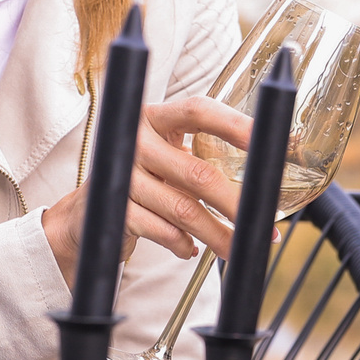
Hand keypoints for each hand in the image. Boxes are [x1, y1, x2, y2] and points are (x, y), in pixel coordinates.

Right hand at [41, 96, 253, 283]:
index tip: (271, 142)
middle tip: (261, 222)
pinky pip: (162, 231)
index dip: (234, 124)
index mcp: (153, 118)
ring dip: (217, 234)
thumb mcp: (167, 155)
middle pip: (198, 172)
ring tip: (237, 248)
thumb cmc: (144, 179)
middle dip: (236, 203)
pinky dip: (182, 243)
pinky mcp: (115, 210)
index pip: (198, 111)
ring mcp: (122, 176)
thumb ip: (203, 155)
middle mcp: (134, 141)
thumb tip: (266, 173)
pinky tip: (191, 249)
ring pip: (184, 209)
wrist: (88, 213)